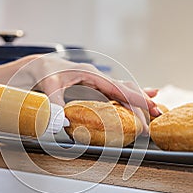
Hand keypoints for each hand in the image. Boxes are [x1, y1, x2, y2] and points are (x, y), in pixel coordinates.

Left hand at [0, 55, 160, 128]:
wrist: (34, 67)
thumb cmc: (41, 72)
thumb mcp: (47, 85)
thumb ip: (56, 103)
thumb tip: (63, 125)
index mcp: (90, 74)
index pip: (117, 88)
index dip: (134, 98)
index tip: (149, 107)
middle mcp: (95, 77)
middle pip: (124, 88)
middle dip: (142, 100)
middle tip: (158, 113)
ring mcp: (94, 82)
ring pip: (121, 89)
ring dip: (137, 98)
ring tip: (154, 106)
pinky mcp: (90, 88)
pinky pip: (112, 93)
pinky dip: (125, 97)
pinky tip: (132, 101)